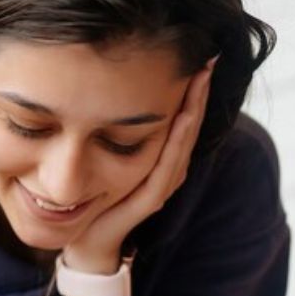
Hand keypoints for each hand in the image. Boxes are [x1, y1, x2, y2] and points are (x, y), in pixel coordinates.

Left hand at [63, 58, 216, 272]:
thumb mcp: (105, 155)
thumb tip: (106, 87)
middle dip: (199, 92)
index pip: (182, 117)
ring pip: (183, 142)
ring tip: (201, 79)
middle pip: (189, 125)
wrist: (85, 241)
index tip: (200, 54)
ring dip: (194, 111)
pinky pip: (166, 167)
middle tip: (209, 56)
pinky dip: (176, 142)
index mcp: (159, 157)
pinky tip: (182, 119)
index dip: (193, 88)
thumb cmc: (96, 197)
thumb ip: (113, 130)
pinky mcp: (148, 199)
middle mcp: (165, 169)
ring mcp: (159, 184)